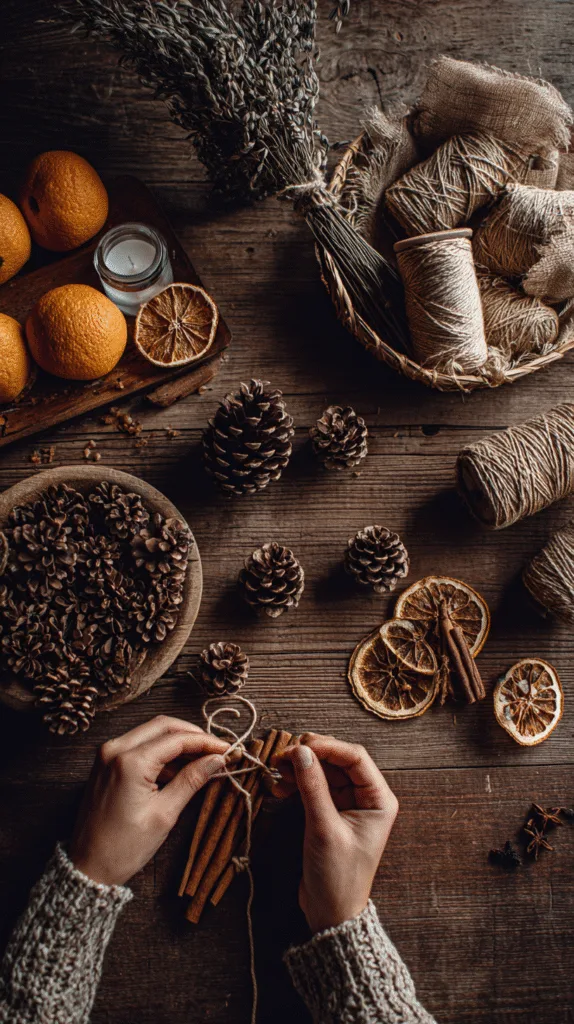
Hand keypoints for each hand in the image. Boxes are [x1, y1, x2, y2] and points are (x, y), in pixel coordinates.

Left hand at [69, 715, 228, 885]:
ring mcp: (107, 754)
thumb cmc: (124, 847)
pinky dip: (160, 752)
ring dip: (177, 742)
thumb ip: (192, 780)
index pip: (177, 739)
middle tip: (217, 750)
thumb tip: (217, 760)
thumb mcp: (164, 814)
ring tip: (202, 760)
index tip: (228, 749)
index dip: (206, 742)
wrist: (87, 867)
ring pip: (151, 733)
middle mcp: (115, 749)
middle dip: (193, 735)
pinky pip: (138, 745)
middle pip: (163, 726)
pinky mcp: (105, 762)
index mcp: (130, 762)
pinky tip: (180, 768)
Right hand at [274, 733, 397, 933]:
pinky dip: (297, 783)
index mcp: (378, 799)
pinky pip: (313, 786)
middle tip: (282, 757)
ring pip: (323, 771)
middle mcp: (366, 797)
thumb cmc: (338, 877)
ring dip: (300, 768)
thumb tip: (300, 752)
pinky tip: (279, 787)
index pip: (355, 757)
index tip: (300, 745)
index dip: (327, 746)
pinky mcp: (330, 812)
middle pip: (337, 760)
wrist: (331, 914)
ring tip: (276, 773)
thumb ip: (313, 788)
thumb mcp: (324, 829)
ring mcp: (347, 804)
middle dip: (310, 755)